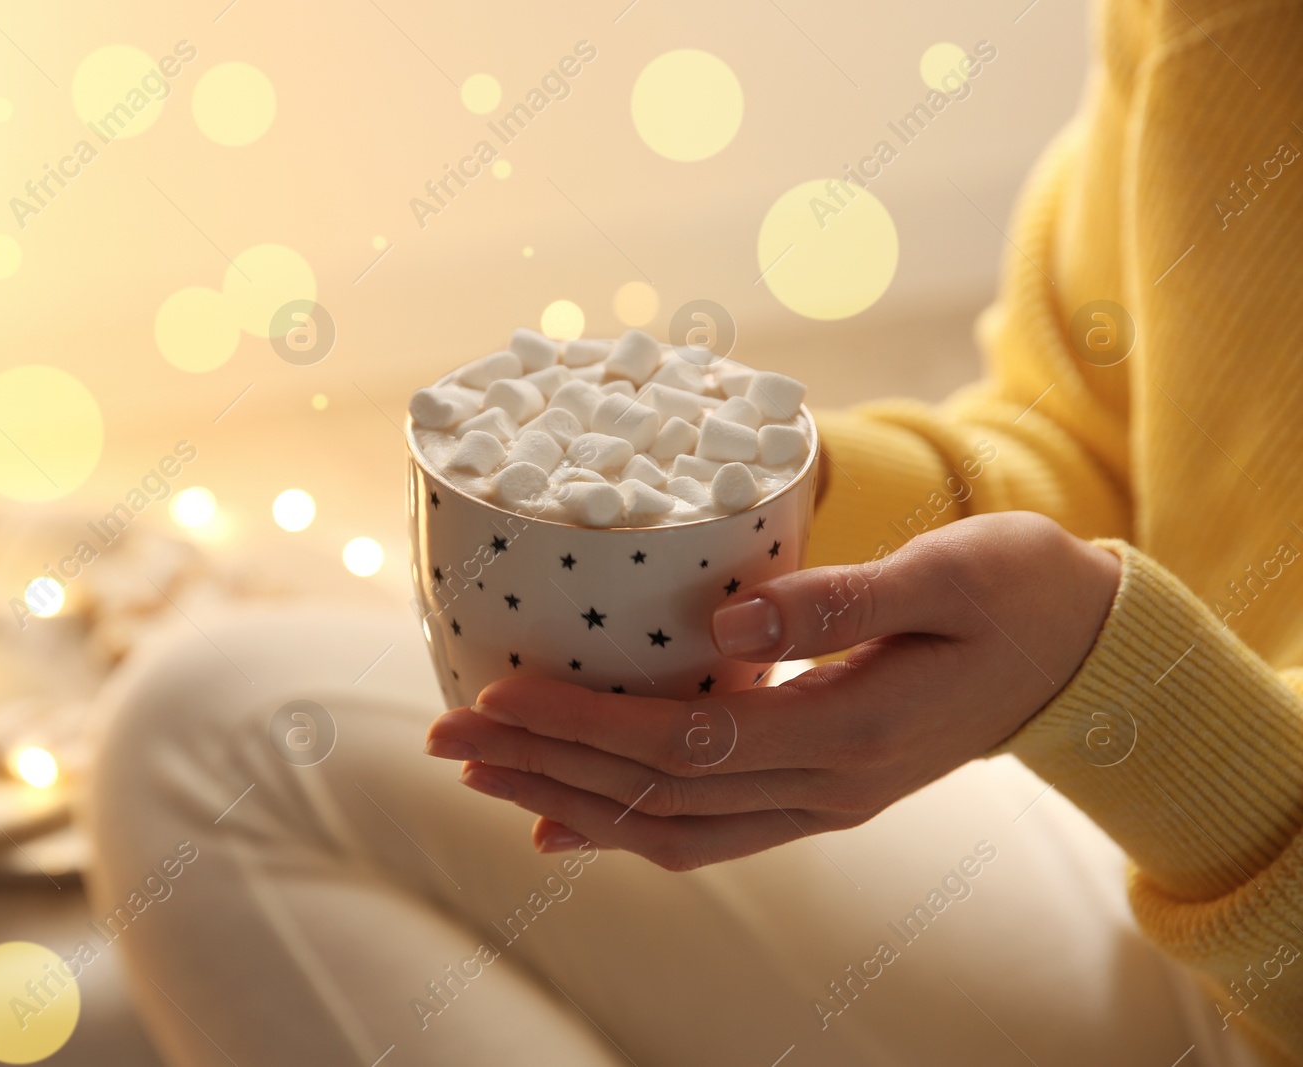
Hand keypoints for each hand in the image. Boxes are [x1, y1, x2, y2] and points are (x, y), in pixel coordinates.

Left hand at [424, 512, 1120, 870]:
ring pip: (672, 830)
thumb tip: (720, 619)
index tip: (494, 698)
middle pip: (657, 800)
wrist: (1084, 652)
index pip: (684, 744)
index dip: (581, 728)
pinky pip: (707, 832)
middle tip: (447, 734)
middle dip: (544, 769)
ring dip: (570, 805)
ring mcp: (824, 805)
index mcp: (851, 733)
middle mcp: (829, 789)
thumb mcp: (946, 573)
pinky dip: (626, 830)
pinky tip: (565, 827)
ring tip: (483, 773)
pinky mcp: (819, 794)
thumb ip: (835, 602)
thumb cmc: (1018, 590)